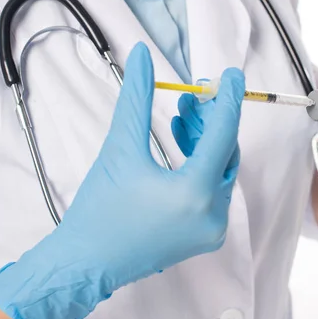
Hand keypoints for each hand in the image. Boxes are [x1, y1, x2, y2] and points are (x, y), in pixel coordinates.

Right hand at [0, 43, 245, 318]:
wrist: (85, 263)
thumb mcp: (120, 148)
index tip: (231, 75)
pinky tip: (180, 142)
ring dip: (205, 141)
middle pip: (225, 152)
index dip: (227, 100)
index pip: (222, 135)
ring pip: (219, 170)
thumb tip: (142, 55)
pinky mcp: (205, 235)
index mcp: (195, 194)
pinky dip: (201, 165)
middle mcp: (213, 215)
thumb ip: (136, 96)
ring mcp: (212, 229)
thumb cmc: (99, 209)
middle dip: (211, 120)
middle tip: (193, 95)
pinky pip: (212, 190)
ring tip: (180, 115)